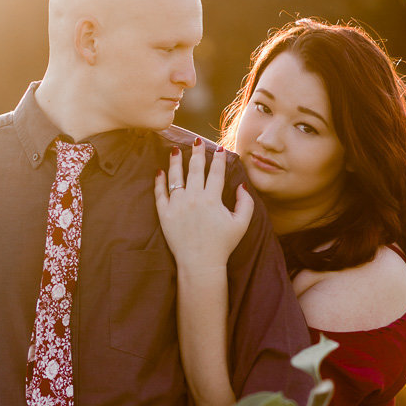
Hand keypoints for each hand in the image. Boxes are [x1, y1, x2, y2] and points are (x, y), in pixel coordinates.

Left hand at [155, 141, 253, 269]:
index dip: (218, 159)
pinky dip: (159, 181)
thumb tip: (241, 185)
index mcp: (212, 199)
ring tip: (175, 150)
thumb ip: (246, 203)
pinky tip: (160, 171)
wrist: (200, 264)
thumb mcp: (241, 224)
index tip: (219, 149)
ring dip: (175, 162)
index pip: (216, 172)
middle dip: (197, 153)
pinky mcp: (165, 214)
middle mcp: (193, 198)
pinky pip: (160, 194)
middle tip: (196, 141)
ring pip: (176, 177)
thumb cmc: (222, 245)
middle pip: (195, 169)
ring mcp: (177, 205)